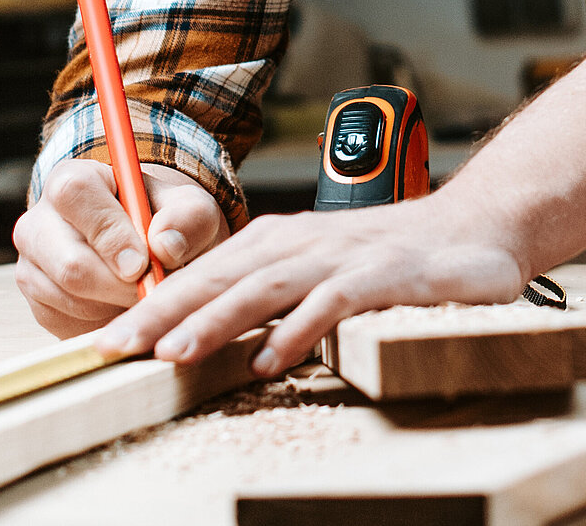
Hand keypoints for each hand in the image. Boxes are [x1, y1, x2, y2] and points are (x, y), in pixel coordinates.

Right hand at [13, 159, 228, 337]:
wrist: (148, 253)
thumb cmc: (165, 223)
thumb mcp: (189, 211)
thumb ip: (187, 218)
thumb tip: (166, 246)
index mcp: (71, 181)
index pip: (75, 195)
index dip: (109, 233)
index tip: (143, 263)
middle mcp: (39, 222)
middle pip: (70, 263)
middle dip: (121, 285)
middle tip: (152, 288)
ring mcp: (32, 266)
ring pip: (72, 299)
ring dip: (117, 305)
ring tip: (142, 292)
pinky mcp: (38, 304)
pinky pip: (70, 323)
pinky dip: (105, 322)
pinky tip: (122, 306)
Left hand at [95, 195, 529, 376]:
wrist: (478, 226)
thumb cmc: (393, 255)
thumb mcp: (322, 269)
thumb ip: (271, 295)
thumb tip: (207, 335)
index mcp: (279, 240)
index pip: (202, 272)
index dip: (152, 306)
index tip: (107, 342)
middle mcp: (302, 242)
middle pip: (219, 277)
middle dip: (162, 314)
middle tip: (116, 348)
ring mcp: (342, 256)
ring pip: (264, 287)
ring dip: (216, 321)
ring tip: (174, 354)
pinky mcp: (384, 275)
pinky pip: (332, 302)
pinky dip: (298, 330)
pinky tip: (269, 360)